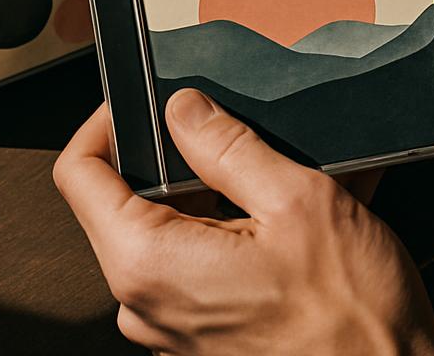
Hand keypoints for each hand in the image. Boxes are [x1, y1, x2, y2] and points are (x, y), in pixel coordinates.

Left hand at [53, 92, 433, 355]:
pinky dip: (228, 226)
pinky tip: (279, 212)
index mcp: (150, 264)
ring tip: (268, 171)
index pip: (79, 174)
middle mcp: (147, 303)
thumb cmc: (355, 321)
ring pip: (163, 227)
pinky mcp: (203, 336)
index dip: (104, 122)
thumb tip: (182, 107)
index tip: (141, 101)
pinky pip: (194, 262)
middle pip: (121, 199)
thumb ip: (227, 146)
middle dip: (170, 155)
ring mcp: (174, 325)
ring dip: (209, 189)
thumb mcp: (296, 202)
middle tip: (223, 129)